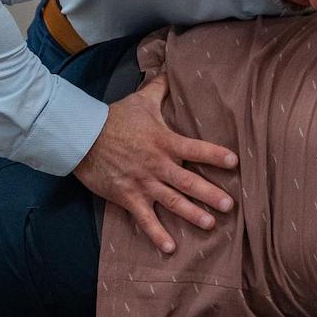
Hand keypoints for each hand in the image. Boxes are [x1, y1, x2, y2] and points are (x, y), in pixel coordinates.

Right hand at [73, 74, 236, 252]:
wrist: (82, 137)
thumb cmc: (114, 118)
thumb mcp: (141, 100)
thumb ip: (160, 87)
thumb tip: (171, 68)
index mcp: (165, 141)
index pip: (196, 148)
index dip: (215, 155)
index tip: (234, 162)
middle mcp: (157, 165)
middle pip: (188, 182)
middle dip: (211, 194)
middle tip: (229, 206)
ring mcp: (143, 183)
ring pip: (172, 202)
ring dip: (192, 214)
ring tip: (210, 224)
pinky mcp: (127, 197)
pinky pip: (144, 219)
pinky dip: (157, 234)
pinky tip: (169, 248)